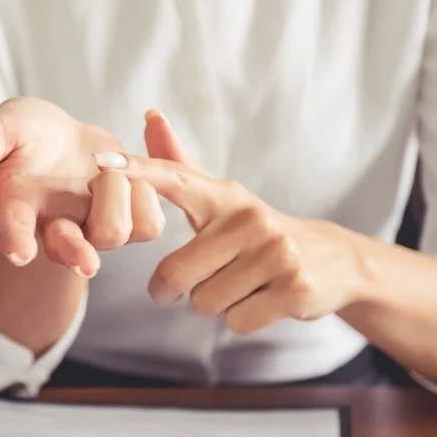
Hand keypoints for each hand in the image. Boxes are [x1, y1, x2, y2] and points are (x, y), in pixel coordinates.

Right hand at [0, 98, 166, 277]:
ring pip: (116, 234)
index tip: (20, 252)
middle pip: (70, 252)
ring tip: (105, 166)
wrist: (61, 137)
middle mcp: (55, 226)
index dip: (15, 241)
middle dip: (76, 255)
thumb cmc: (23, 135)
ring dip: (116, 194)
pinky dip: (147, 192)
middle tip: (85, 262)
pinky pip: (150, 222)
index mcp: (19, 207)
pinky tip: (130, 170)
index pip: (13, 232)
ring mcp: (92, 226)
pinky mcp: (128, 219)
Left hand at [102, 111, 373, 335]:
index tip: (103, 162)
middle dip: (175, 289)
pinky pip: (236, 321)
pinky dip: (241, 319)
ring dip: (214, 304)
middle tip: (192, 284)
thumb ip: (179, 164)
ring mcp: (276, 253)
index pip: (174, 179)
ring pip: (205, 302)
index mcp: (224, 197)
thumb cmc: (257, 231)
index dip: (138, 172)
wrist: (333, 261)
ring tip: (240, 285)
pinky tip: (261, 300)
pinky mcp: (294, 288)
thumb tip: (150, 114)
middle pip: (176, 273)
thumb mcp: (221, 198)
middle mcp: (250, 219)